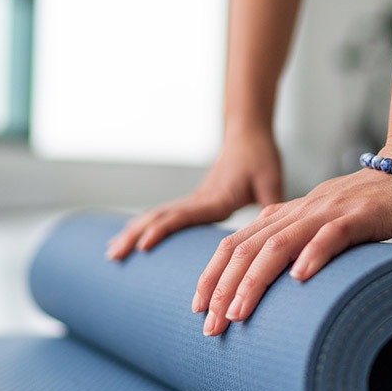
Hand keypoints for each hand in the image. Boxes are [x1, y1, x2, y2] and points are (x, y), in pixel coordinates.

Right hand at [106, 129, 282, 260]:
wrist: (248, 135)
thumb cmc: (261, 158)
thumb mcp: (272, 182)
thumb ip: (274, 206)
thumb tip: (279, 235)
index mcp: (216, 198)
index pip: (185, 215)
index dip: (164, 229)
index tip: (144, 244)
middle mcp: (199, 199)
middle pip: (160, 217)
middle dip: (136, 236)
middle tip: (113, 256)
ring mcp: (194, 200)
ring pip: (157, 216)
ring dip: (133, 232)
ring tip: (112, 253)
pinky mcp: (194, 201)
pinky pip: (164, 215)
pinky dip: (144, 226)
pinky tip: (132, 238)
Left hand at [193, 162, 391, 335]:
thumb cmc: (370, 207)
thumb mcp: (324, 225)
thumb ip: (298, 243)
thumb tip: (276, 281)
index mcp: (287, 215)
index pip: (236, 243)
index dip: (213, 275)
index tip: (198, 309)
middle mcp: (301, 211)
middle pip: (248, 247)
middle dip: (224, 288)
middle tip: (210, 326)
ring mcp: (329, 211)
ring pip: (280, 243)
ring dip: (255, 280)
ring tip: (239, 313)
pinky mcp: (361, 215)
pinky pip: (332, 234)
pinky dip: (314, 254)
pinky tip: (300, 278)